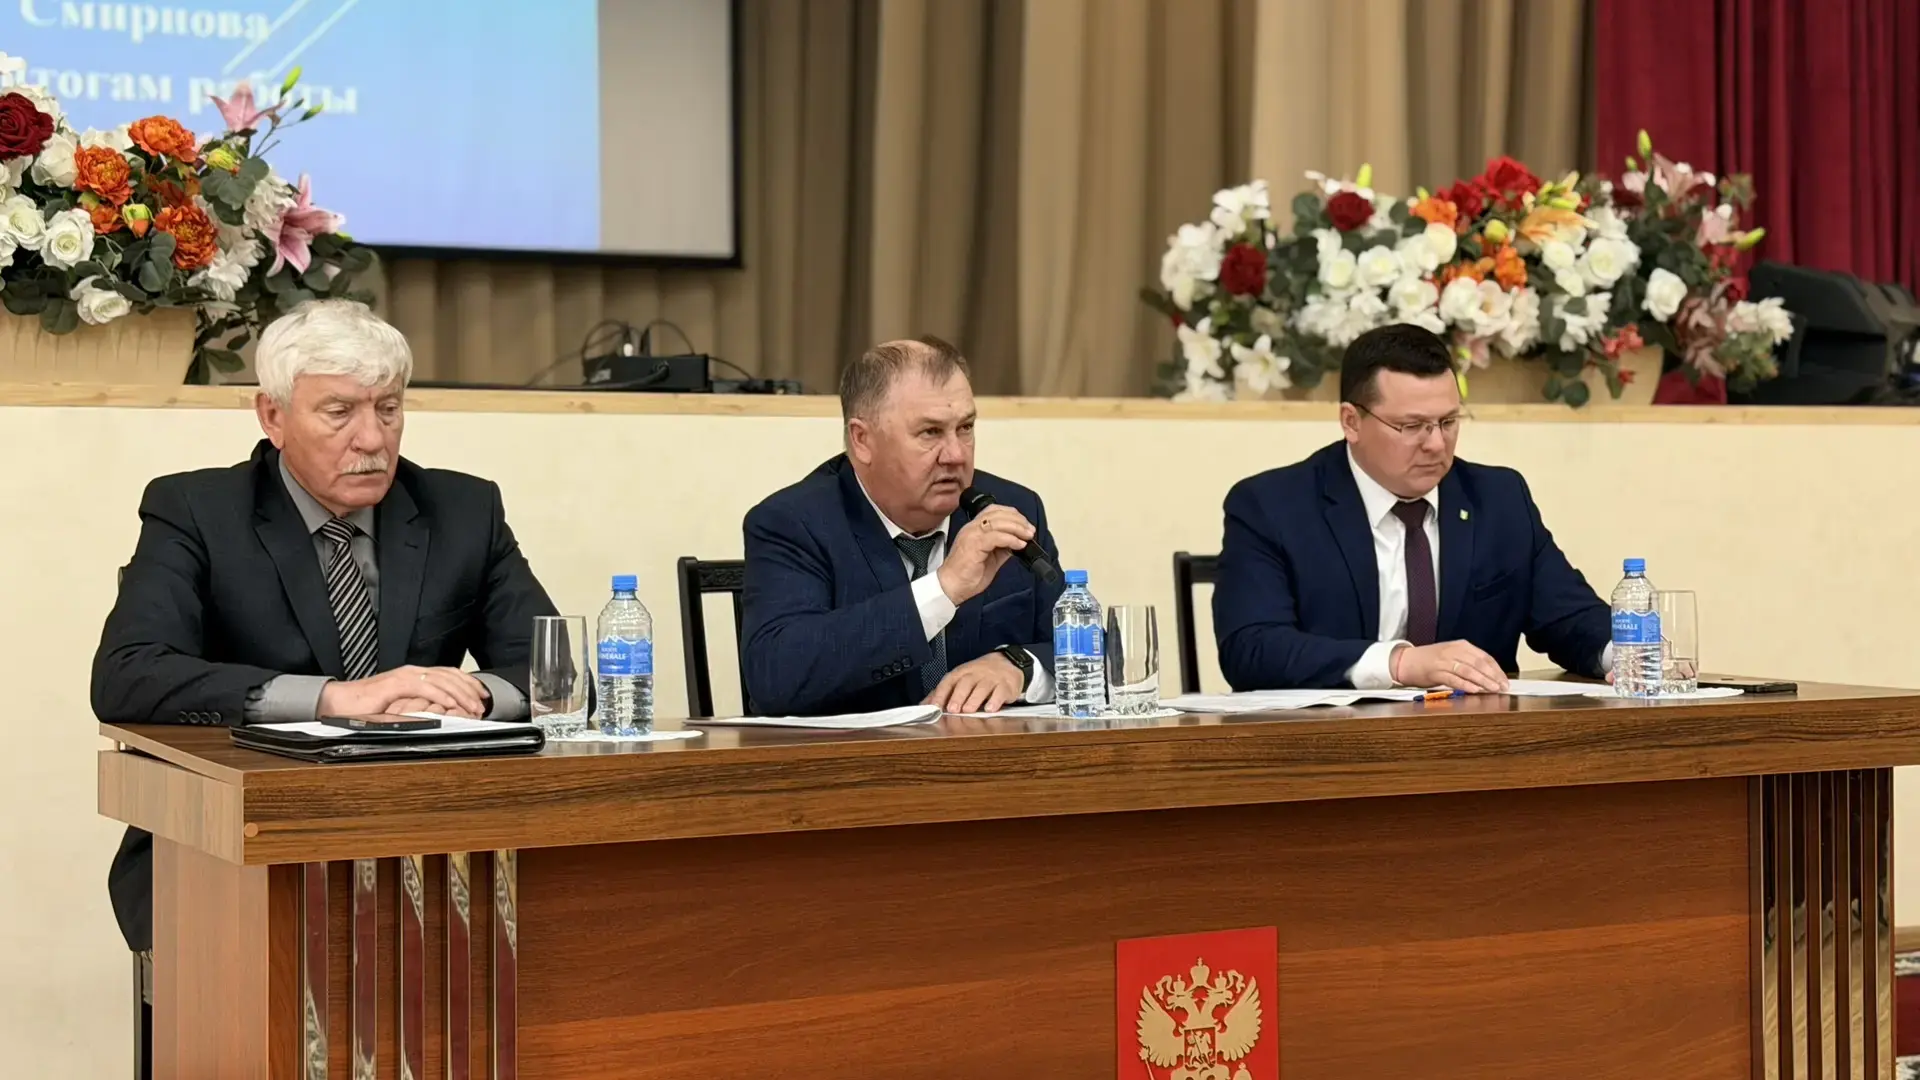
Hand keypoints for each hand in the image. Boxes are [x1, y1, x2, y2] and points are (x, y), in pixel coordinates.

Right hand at [319, 665, 488, 717]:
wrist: (342, 702)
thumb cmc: (368, 705)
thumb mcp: (402, 704)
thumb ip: (420, 704)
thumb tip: (442, 713)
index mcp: (416, 675)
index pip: (449, 674)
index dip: (469, 683)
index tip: (482, 695)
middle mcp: (413, 672)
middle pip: (450, 676)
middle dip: (470, 690)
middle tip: (482, 704)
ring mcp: (405, 676)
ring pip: (441, 681)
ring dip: (460, 695)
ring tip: (472, 707)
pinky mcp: (395, 684)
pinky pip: (424, 688)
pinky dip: (440, 696)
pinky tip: (451, 705)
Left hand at [924, 652, 1025, 713]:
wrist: (1008, 663)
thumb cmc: (979, 674)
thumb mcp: (960, 679)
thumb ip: (943, 692)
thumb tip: (924, 705)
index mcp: (962, 673)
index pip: (948, 681)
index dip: (940, 694)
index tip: (934, 706)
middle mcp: (975, 674)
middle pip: (965, 683)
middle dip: (957, 696)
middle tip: (952, 709)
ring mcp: (991, 679)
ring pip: (982, 687)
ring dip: (974, 699)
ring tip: (968, 710)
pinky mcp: (1006, 685)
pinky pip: (1000, 692)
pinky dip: (995, 700)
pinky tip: (990, 709)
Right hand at [935, 506, 1037, 605]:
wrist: (952, 587)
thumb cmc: (966, 575)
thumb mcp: (991, 558)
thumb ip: (1003, 548)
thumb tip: (1018, 543)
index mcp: (974, 528)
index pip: (994, 510)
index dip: (1012, 514)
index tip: (1025, 524)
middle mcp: (972, 528)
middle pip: (998, 513)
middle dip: (1019, 520)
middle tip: (1030, 531)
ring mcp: (972, 535)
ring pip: (998, 522)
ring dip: (1017, 528)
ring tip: (1028, 537)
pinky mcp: (974, 545)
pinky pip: (996, 537)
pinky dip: (1011, 539)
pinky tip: (1019, 545)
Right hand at [1391, 640, 1509, 692]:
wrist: (1406, 661)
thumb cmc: (1431, 661)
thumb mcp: (1452, 656)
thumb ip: (1469, 663)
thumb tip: (1490, 677)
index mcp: (1461, 645)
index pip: (1484, 657)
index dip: (1496, 670)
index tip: (1504, 680)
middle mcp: (1453, 650)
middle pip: (1478, 663)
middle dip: (1493, 676)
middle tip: (1502, 687)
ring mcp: (1444, 660)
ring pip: (1468, 670)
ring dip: (1483, 681)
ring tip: (1493, 689)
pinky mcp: (1435, 671)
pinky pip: (1453, 678)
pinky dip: (1465, 684)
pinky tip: (1474, 690)